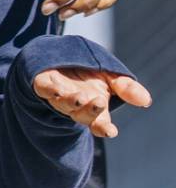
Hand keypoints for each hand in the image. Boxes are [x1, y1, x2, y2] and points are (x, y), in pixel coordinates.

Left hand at [31, 67, 151, 137]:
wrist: (60, 57)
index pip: (100, 124)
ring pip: (63, 104)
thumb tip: (146, 100)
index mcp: (94, 108)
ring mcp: (58, 96)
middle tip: (99, 101)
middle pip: (82, 115)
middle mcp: (76, 105)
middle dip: (90, 111)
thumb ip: (126, 89)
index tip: (110, 131)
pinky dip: (49, 88)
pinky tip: (56, 87)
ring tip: (81, 97)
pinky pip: (44, 89)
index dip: (104, 128)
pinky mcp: (42, 83)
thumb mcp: (111, 77)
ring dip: (71, 101)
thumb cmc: (88, 72)